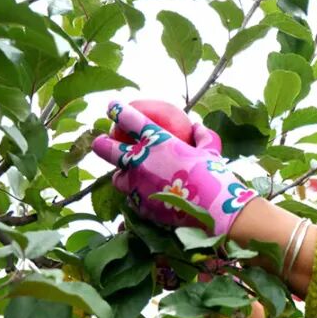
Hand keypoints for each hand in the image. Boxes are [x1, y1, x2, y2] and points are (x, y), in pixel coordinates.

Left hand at [92, 101, 256, 235]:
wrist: (214, 209)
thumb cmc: (215, 175)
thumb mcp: (211, 149)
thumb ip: (201, 136)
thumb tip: (196, 127)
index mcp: (156, 141)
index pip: (129, 119)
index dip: (118, 111)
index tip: (113, 108)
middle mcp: (140, 161)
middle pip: (107, 149)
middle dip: (101, 143)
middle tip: (101, 141)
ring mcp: (137, 185)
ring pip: (118, 178)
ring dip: (123, 175)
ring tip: (130, 176)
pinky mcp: (140, 206)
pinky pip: (133, 199)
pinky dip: (139, 196)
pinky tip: (148, 196)